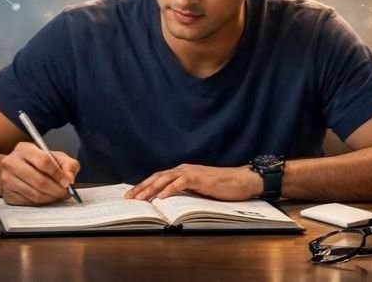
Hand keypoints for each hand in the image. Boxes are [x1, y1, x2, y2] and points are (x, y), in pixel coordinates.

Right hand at [0, 141, 79, 205]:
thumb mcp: (54, 156)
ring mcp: (7, 179)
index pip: (44, 161)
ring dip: (51, 198)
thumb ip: (67, 164)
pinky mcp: (7, 194)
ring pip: (34, 194)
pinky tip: (47, 199)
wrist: (13, 169)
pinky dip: (42, 203)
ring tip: (58, 197)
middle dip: (57, 190)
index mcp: (24, 149)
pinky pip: (28, 202)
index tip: (68, 183)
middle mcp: (12, 163)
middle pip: (39, 181)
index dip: (58, 174)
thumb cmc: (36, 162)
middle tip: (66, 193)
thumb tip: (70, 179)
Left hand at [126, 164, 261, 201]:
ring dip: (151, 188)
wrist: (242, 180)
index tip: (132, 195)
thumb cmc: (222, 186)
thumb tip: (169, 201)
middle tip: (129, 197)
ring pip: (166, 179)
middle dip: (142, 187)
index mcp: (182, 171)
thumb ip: (184, 191)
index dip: (144, 185)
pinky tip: (161, 197)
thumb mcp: (198, 189)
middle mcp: (184, 169)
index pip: (158, 178)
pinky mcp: (200, 178)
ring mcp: (191, 172)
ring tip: (140, 198)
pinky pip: (181, 183)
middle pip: (158, 177)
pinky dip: (169, 189)